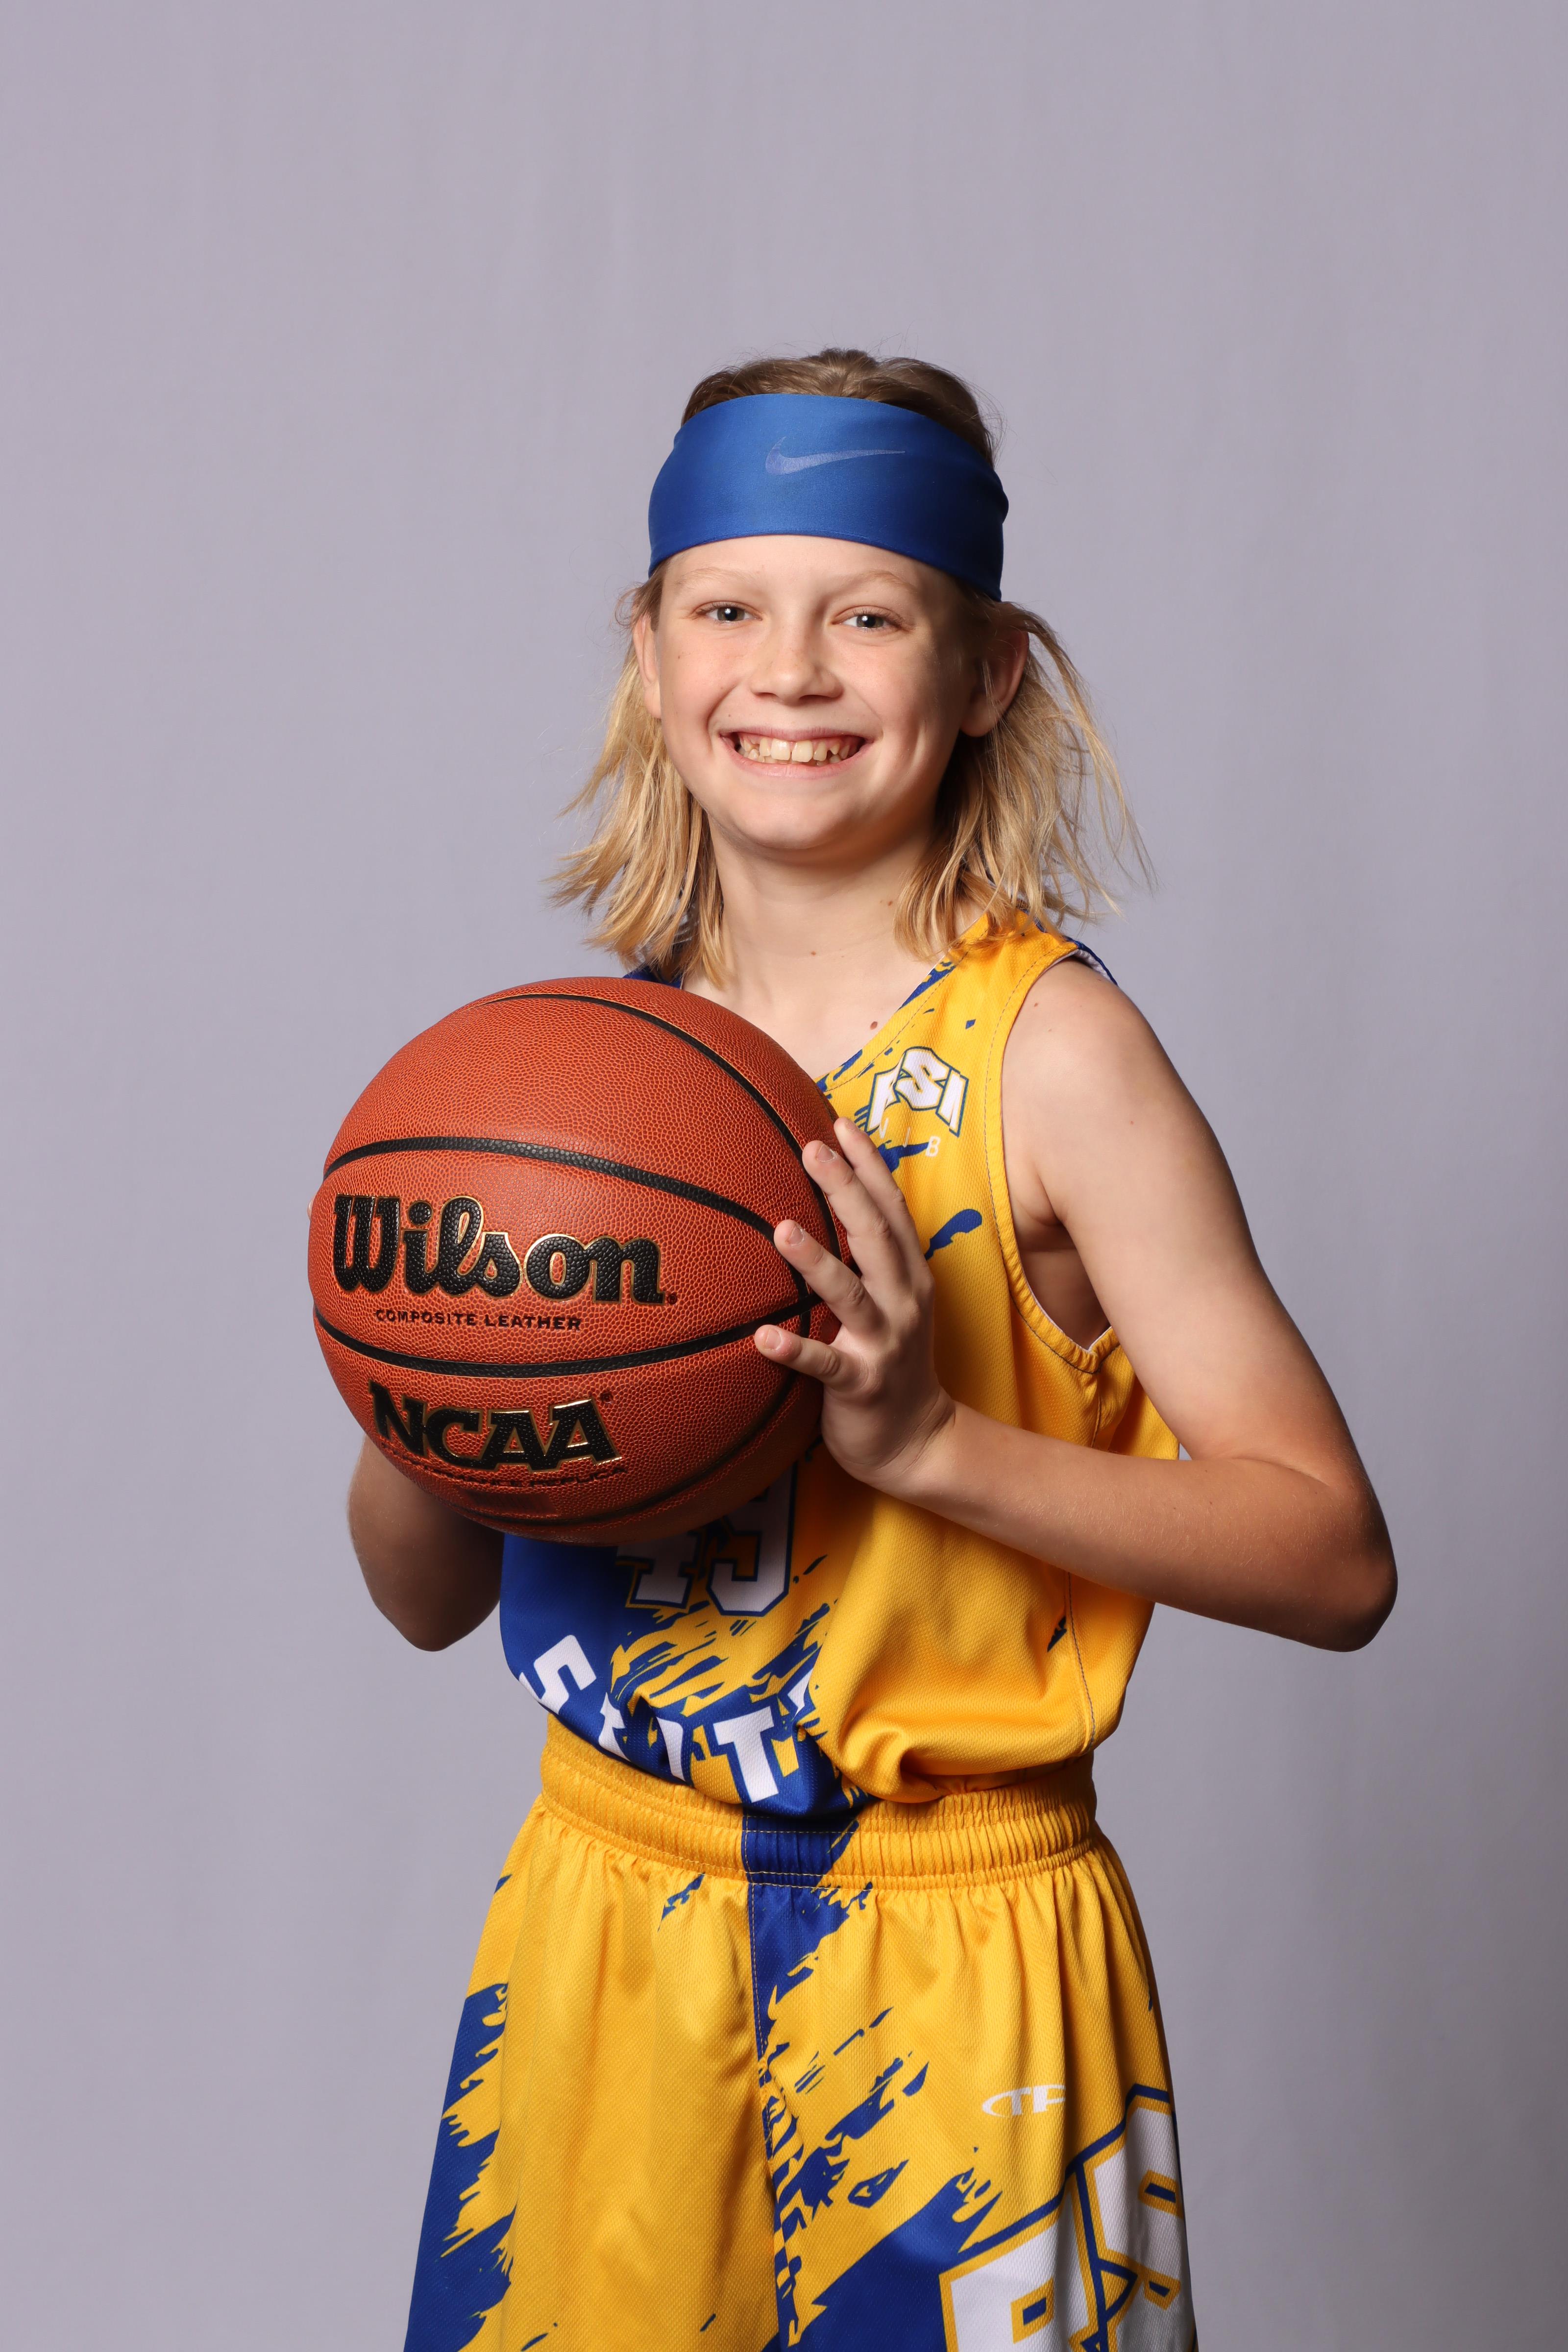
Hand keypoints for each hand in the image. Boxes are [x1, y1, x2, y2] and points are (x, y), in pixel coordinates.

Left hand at [754, 1117, 955, 1493]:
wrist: (918, 1441)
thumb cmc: (890, 1361)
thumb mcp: (892, 1303)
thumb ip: (866, 1260)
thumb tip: (822, 1205)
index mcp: (910, 1277)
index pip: (892, 1210)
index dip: (869, 1166)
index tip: (839, 1123)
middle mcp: (903, 1303)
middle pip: (877, 1237)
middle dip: (846, 1190)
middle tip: (811, 1149)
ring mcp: (884, 1345)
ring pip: (851, 1295)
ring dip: (817, 1262)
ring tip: (781, 1230)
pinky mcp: (861, 1386)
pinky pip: (824, 1366)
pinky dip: (795, 1350)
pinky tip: (762, 1337)